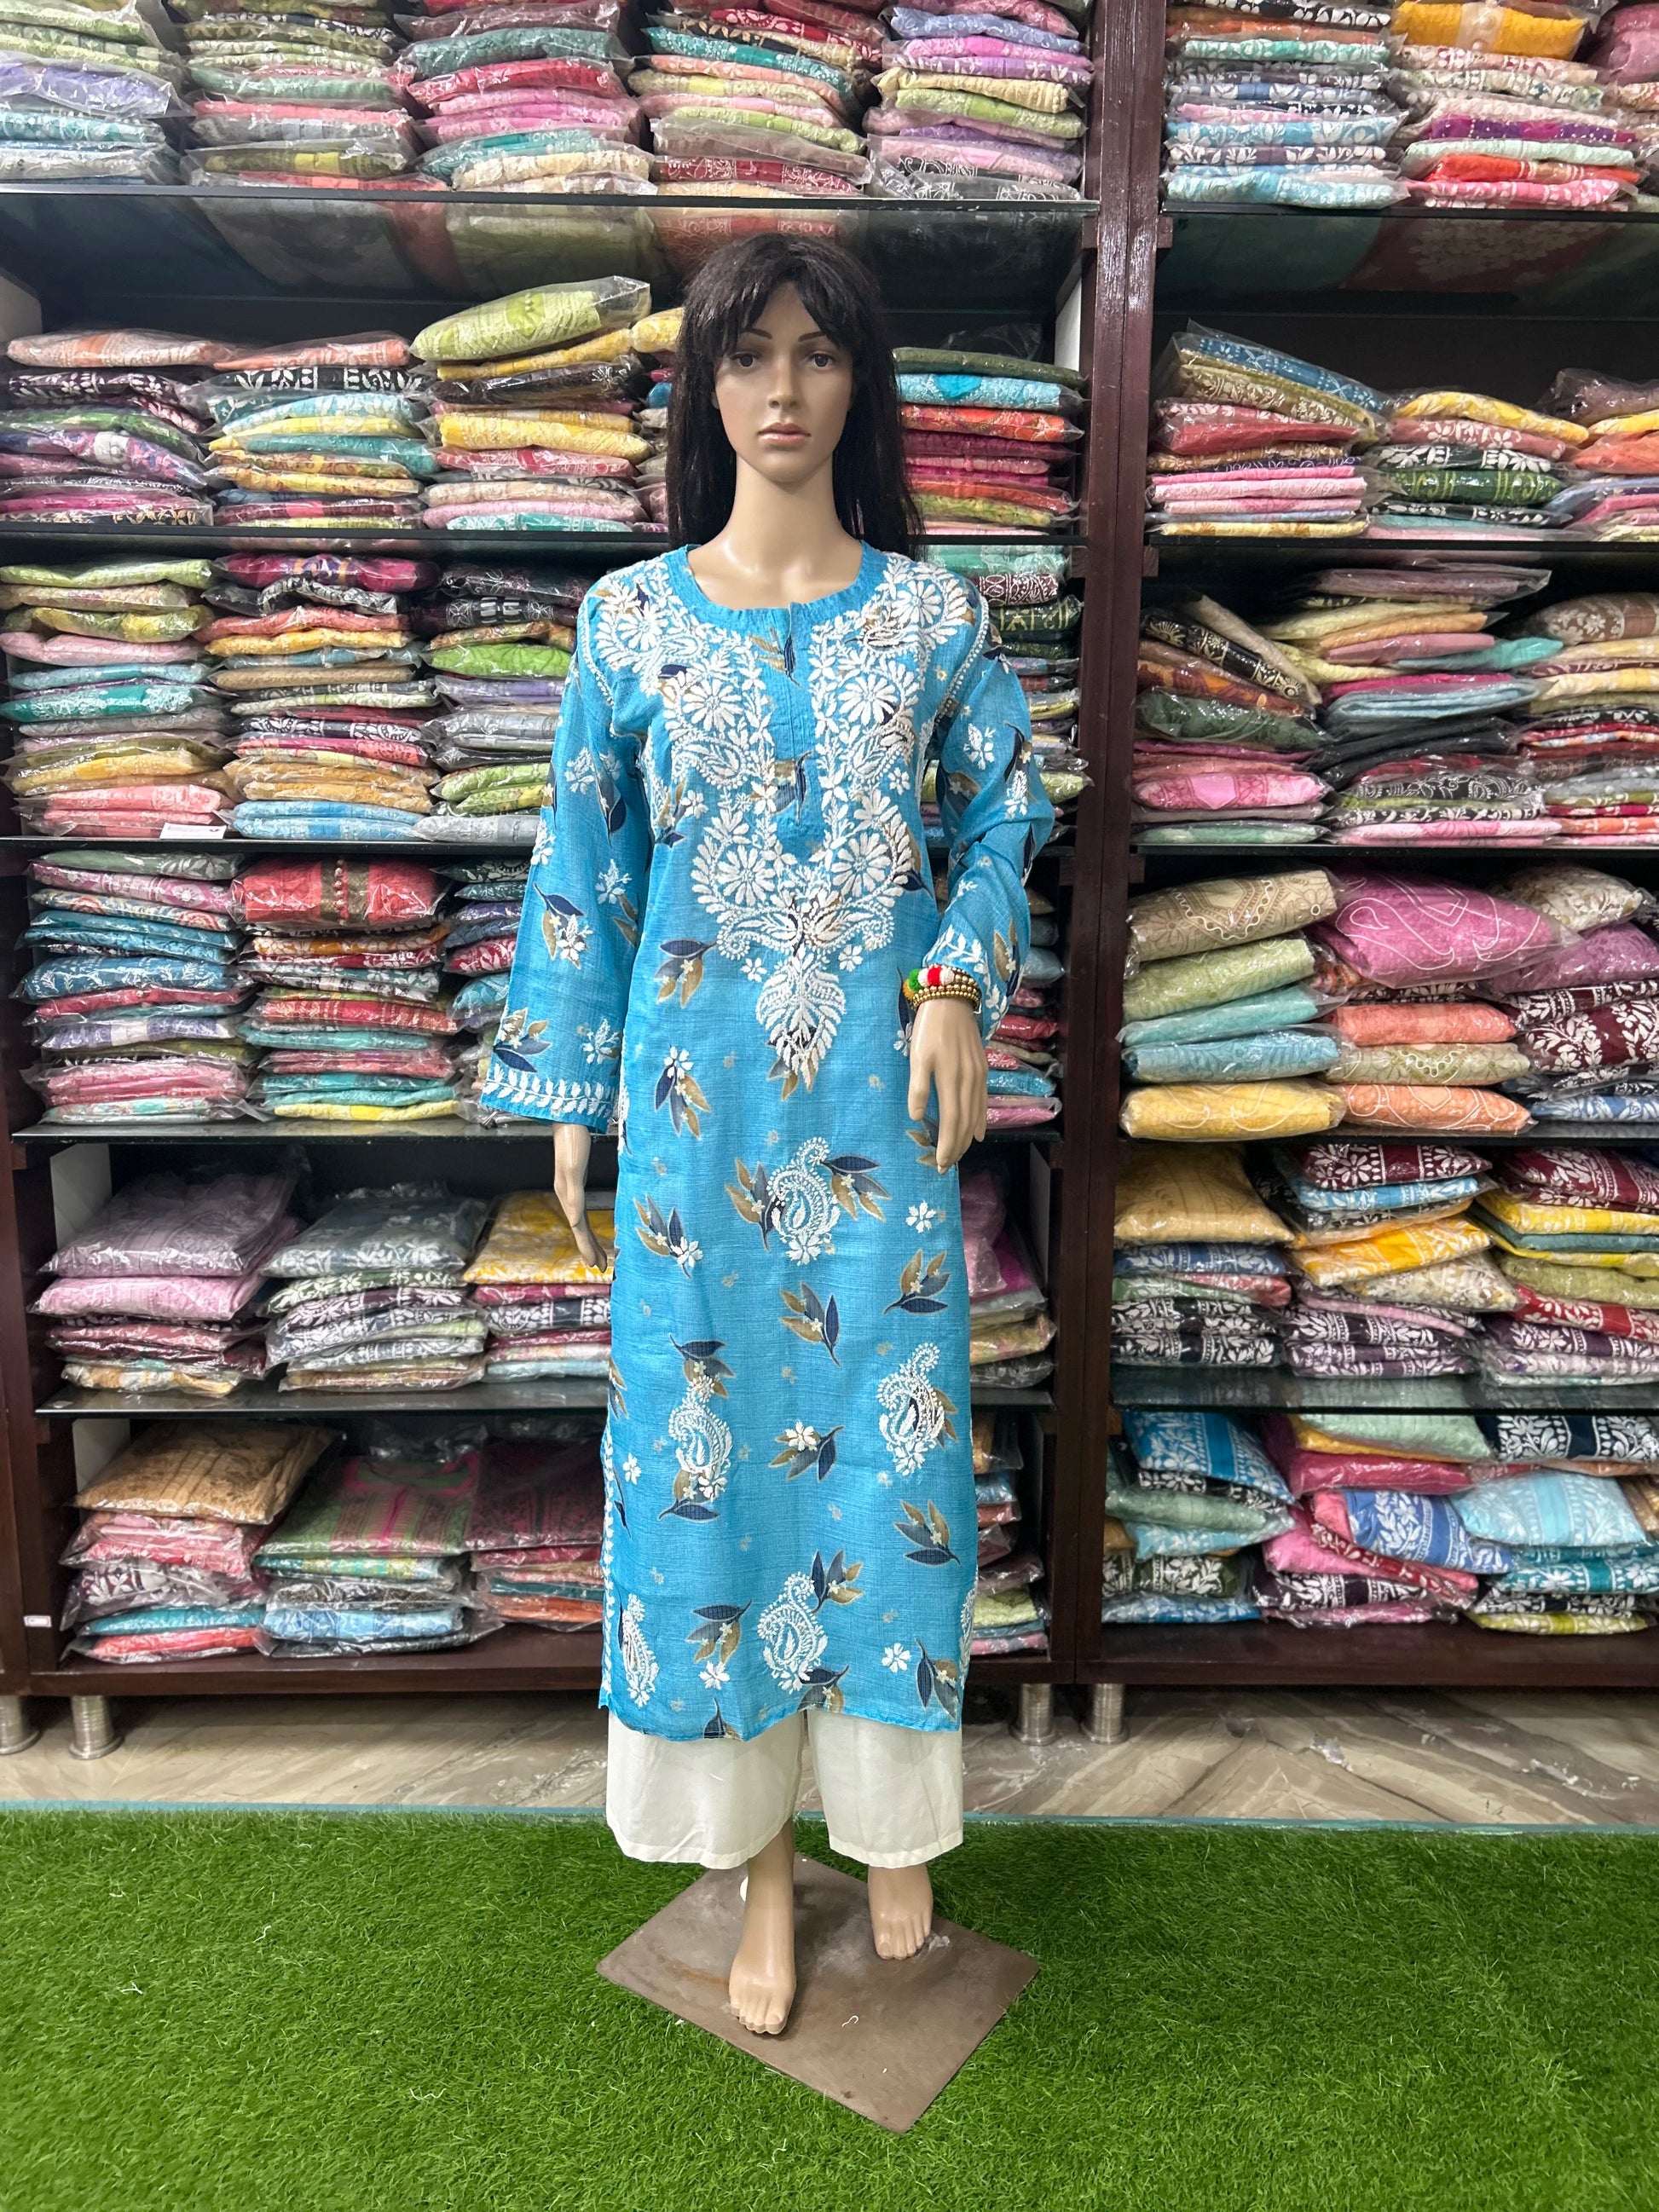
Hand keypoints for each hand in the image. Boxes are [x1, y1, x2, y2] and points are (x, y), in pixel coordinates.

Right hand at [552, 1121, 605, 1269]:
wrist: (569, 1121)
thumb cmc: (573, 1142)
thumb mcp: (574, 1169)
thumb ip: (574, 1194)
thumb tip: (576, 1222)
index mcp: (568, 1195)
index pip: (579, 1228)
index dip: (587, 1246)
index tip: (596, 1264)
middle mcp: (568, 1195)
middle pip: (580, 1228)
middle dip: (589, 1247)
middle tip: (600, 1266)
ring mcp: (571, 1189)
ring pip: (581, 1221)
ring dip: (589, 1239)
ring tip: (599, 1255)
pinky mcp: (577, 1182)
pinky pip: (583, 1210)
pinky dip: (588, 1223)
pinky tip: (589, 1227)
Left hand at [906, 996, 986, 1172]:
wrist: (952, 999)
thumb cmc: (930, 1028)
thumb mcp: (917, 1056)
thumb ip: (918, 1088)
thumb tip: (916, 1117)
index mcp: (950, 1080)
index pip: (951, 1121)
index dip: (947, 1144)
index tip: (940, 1163)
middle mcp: (969, 1081)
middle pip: (965, 1123)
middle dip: (956, 1147)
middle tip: (946, 1166)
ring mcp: (978, 1076)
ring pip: (975, 1115)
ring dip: (967, 1138)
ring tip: (959, 1155)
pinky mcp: (982, 1070)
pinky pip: (983, 1102)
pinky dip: (980, 1120)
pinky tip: (977, 1132)